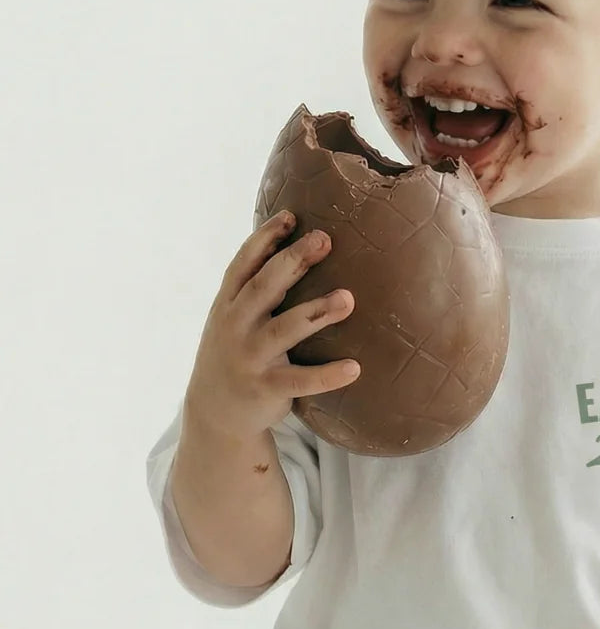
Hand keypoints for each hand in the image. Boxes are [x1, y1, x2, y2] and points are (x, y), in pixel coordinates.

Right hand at [184, 211, 359, 442]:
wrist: (215, 412)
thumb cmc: (235, 352)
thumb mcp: (233, 317)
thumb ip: (255, 287)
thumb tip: (294, 245)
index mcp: (227, 304)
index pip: (244, 264)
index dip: (265, 238)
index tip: (292, 216)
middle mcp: (235, 327)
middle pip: (264, 287)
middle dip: (294, 261)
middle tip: (325, 239)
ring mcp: (250, 358)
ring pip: (286, 330)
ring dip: (318, 311)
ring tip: (348, 298)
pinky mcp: (267, 388)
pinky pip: (301, 381)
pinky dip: (328, 375)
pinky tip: (355, 367)